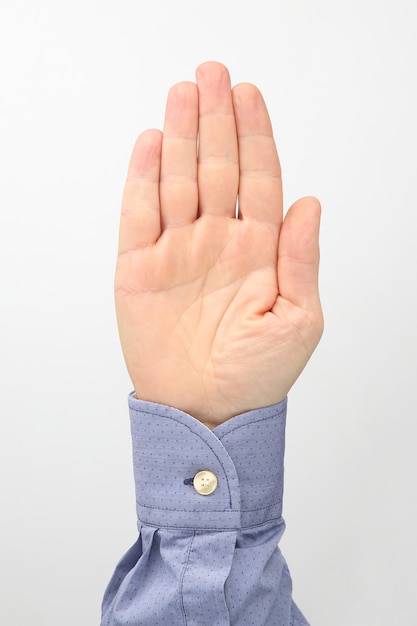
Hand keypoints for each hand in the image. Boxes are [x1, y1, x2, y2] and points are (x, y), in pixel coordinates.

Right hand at [115, 62, 322, 428]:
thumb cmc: (257, 374)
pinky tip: (152, 143)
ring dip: (180, 136)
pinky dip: (143, 178)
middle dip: (217, 121)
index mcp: (259, 250)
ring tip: (184, 93)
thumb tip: (310, 201)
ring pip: (178, 180)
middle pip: (217, 168)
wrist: (206, 411)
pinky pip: (139, 214)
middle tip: (214, 75)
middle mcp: (218, 241)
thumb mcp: (299, 320)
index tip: (251, 96)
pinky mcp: (140, 267)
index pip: (259, 180)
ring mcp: (177, 251)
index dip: (255, 137)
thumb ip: (301, 259)